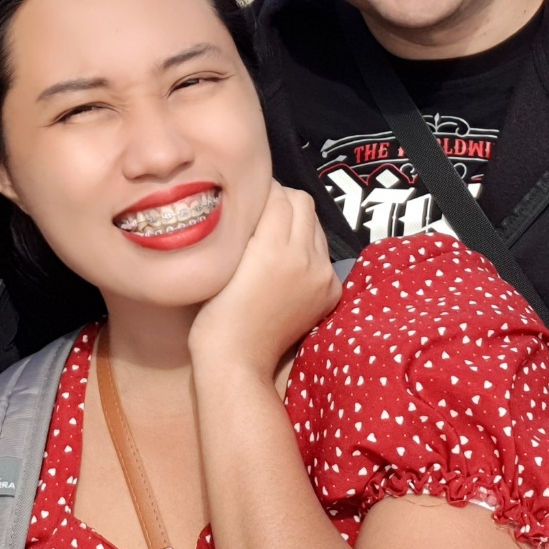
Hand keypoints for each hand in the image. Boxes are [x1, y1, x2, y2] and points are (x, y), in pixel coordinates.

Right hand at [189, 181, 341, 378]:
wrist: (238, 359)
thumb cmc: (217, 310)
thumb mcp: (224, 260)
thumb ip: (244, 225)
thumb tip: (255, 197)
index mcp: (273, 248)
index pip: (279, 195)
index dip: (262, 190)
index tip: (247, 196)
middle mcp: (305, 257)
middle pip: (303, 203)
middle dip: (283, 201)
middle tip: (261, 213)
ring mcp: (322, 275)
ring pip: (316, 226)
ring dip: (297, 223)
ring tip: (273, 238)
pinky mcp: (331, 291)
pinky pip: (323, 253)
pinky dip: (307, 249)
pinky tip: (287, 264)